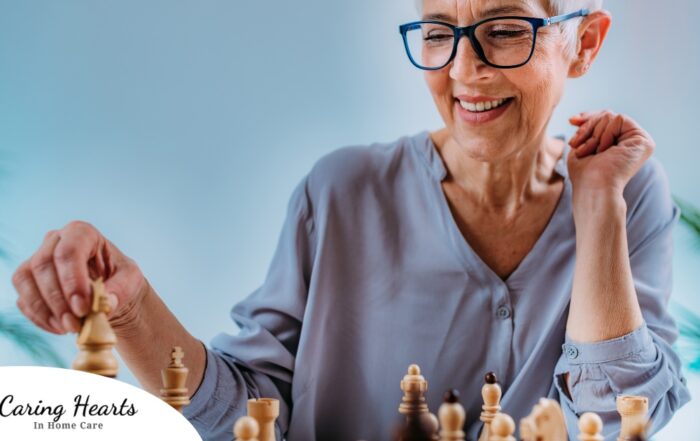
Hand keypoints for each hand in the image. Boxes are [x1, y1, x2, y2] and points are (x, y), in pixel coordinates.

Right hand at [12, 221, 145, 333]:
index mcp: (82, 233)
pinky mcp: (28, 283)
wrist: (110, 293)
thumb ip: (121, 289)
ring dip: (45, 309)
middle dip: (58, 299)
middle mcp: (55, 241)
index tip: (83, 307)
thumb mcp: (131, 280)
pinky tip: (60, 328)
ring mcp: (37, 260)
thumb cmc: (121, 279)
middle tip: (75, 323)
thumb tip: (105, 303)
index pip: (69, 250)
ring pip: (25, 280)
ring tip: (69, 328)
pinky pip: (23, 299)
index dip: (72, 280)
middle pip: (43, 264)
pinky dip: (40, 317)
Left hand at [567, 110, 654, 195]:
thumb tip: (576, 118)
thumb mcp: (580, 147)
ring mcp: (639, 141)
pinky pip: (619, 119)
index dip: (588, 117)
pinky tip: (604, 150)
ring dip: (593, 135)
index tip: (572, 121)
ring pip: (610, 116)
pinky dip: (605, 133)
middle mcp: (631, 142)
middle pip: (606, 115)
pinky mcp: (644, 141)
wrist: (593, 187)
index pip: (604, 119)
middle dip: (587, 127)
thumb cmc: (584, 174)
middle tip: (577, 144)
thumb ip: (584, 131)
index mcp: (618, 144)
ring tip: (591, 153)